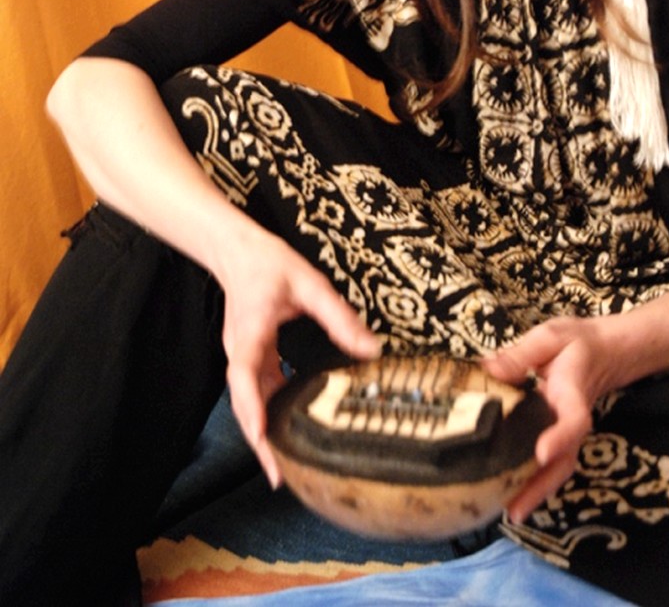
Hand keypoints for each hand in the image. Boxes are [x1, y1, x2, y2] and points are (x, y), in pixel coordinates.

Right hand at [214, 219, 380, 486]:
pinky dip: (269, 413)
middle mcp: (241, 351)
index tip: (262, 436)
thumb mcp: (310, 284)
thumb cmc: (269, 263)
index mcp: (250, 333)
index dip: (253, 408)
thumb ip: (340, 317)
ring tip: (285, 468)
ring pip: (250, 401)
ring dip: (264, 433)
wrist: (237, 250)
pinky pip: (258, 390)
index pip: (245, 376)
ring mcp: (243, 355)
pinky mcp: (251, 356)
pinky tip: (290, 428)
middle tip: (280, 477)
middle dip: (260, 440)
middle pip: (245, 403)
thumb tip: (372, 350)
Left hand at [483, 316, 614, 522]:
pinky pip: (548, 463)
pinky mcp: (556, 434)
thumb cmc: (575, 342)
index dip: (559, 437)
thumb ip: (521, 354)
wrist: (603, 352)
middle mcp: (571, 419)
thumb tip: (487, 368)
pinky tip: (508, 495)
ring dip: (535, 492)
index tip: (541, 452)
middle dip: (541, 487)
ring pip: (556, 468)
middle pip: (563, 460)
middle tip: (515, 510)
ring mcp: (566, 431)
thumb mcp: (549, 336)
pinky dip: (532, 481)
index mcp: (571, 393)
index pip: (572, 420)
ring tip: (509, 513)